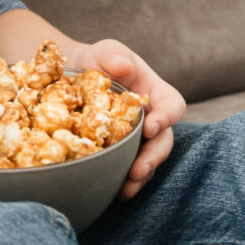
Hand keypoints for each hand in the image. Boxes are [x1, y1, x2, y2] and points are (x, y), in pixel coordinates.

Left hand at [68, 37, 186, 198]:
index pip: (173, 106)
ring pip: (148, 161)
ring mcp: (137, 140)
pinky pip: (127, 171)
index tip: (150, 127)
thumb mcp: (104, 52)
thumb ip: (113, 55)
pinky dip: (122, 182)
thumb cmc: (95, 62)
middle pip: (164, 141)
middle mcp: (151, 120)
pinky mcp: (121, 155)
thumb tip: (123, 67)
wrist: (71, 81)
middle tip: (138, 170)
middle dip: (153, 158)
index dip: (167, 118)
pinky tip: (112, 192)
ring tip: (126, 189)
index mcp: (155, 93)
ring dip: (141, 177)